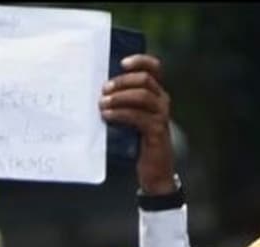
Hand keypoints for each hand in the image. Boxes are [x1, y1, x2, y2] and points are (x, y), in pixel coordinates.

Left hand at [100, 54, 175, 194]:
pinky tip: (107, 116)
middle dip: (122, 81)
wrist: (154, 171)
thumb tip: (98, 93)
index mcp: (155, 94)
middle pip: (145, 80)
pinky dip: (120, 114)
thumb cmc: (138, 143)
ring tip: (102, 104)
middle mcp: (161, 101)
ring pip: (142, 95)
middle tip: (104, 89)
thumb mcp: (129, 120)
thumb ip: (121, 105)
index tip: (122, 63)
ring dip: (119, 97)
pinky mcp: (157, 130)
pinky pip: (138, 116)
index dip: (140, 61)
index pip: (154, 68)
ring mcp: (161, 115)